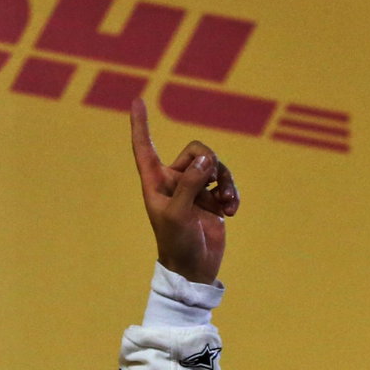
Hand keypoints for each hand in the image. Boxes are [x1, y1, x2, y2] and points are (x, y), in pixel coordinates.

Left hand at [129, 98, 237, 284]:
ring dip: (225, 180)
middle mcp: (174, 181)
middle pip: (195, 150)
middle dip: (209, 162)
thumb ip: (190, 184)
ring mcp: (194, 190)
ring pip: (214, 166)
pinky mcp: (212, 200)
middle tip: (213, 181)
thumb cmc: (177, 244)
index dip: (140, 125)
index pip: (144, 148)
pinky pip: (226, 183)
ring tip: (227, 201)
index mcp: (156, 183)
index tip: (138, 100)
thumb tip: (205, 159)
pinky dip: (231, 193)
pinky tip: (231, 211)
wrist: (194, 269)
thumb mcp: (179, 214)